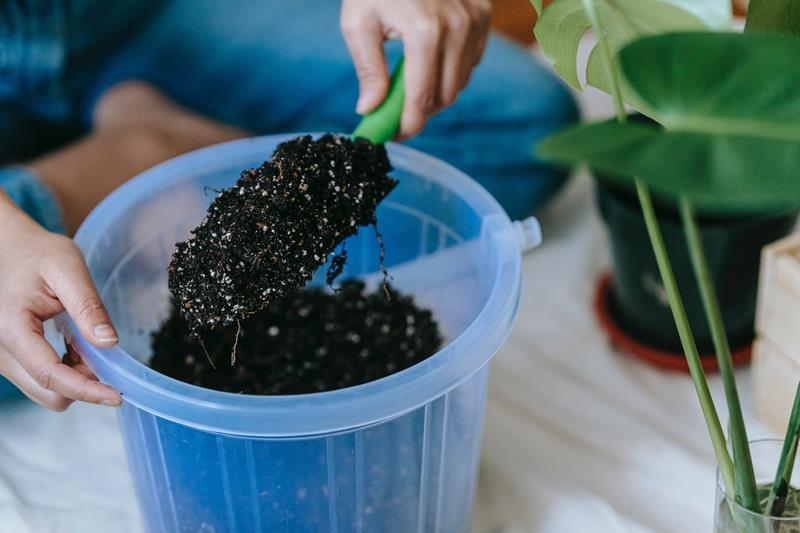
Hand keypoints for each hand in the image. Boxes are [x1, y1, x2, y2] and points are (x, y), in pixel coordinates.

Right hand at [0, 193, 120, 409]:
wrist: (9, 247)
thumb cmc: (37, 253)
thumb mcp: (69, 268)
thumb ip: (88, 306)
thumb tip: (109, 342)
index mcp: (11, 328)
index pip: (51, 375)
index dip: (87, 390)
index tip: (118, 395)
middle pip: (47, 393)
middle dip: (84, 385)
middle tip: (106, 358)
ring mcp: (1, 356)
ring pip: (44, 391)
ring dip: (74, 379)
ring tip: (88, 345)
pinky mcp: (9, 357)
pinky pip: (40, 379)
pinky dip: (64, 372)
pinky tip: (75, 347)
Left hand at [341, 0, 490, 137]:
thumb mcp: (359, 22)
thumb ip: (368, 69)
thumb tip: (369, 110)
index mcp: (425, 32)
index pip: (422, 98)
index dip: (408, 125)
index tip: (394, 136)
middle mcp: (458, 28)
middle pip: (445, 97)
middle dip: (421, 112)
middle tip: (397, 114)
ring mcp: (475, 21)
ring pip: (461, 83)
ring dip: (437, 93)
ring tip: (410, 84)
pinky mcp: (484, 16)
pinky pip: (472, 62)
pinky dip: (452, 70)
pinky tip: (431, 60)